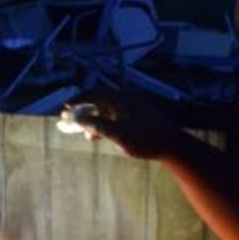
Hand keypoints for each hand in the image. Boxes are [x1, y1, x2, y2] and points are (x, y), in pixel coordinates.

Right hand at [65, 88, 186, 159]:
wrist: (173, 146)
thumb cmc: (145, 139)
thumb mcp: (117, 134)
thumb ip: (96, 125)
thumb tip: (78, 119)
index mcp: (121, 99)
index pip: (95, 93)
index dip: (78, 99)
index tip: (65, 107)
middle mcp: (126, 100)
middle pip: (99, 101)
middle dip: (84, 111)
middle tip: (70, 119)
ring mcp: (132, 109)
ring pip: (107, 111)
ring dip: (94, 121)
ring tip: (86, 135)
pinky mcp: (137, 118)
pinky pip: (115, 117)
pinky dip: (104, 125)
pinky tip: (99, 137)